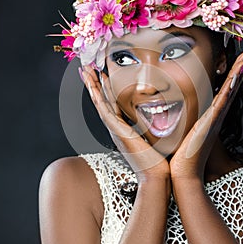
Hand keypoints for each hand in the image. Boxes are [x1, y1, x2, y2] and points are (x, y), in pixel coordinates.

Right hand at [81, 66, 169, 180]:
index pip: (110, 103)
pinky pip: (106, 111)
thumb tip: (157, 113)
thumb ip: (150, 124)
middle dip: (93, 83)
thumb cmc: (157, 158)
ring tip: (84, 70)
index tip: (100, 73)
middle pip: (101, 100)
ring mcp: (115, 129)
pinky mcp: (118, 132)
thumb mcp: (152, 136)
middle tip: (85, 67)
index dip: (104, 88)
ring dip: (92, 86)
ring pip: (100, 102)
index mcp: (122, 127)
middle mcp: (115, 127)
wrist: (156, 176)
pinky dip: (99, 97)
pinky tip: (94, 85)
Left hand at [169, 52, 242, 179]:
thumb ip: (175, 122)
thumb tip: (162, 113)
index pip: (219, 95)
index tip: (232, 67)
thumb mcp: (178, 133)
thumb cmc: (179, 154)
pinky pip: (223, 102)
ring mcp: (214, 119)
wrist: (181, 171)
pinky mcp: (211, 123)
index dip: (227, 81)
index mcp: (207, 118)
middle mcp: (214, 117)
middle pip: (228, 91)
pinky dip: (230, 89)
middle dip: (236, 74)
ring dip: (237, 76)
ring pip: (228, 93)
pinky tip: (235, 77)